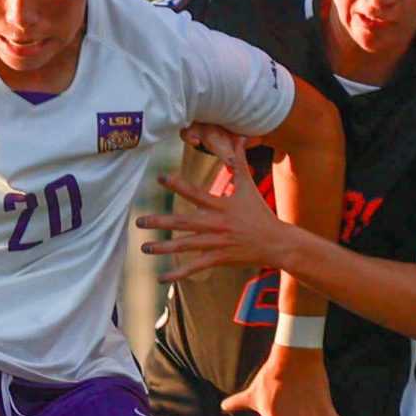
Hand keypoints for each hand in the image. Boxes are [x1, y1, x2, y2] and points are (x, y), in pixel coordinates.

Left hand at [135, 127, 288, 282]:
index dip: (178, 185)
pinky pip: (194, 267)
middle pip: (184, 222)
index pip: (196, 193)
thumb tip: (240, 138)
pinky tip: (161, 278)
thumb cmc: (260, 213)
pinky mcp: (218, 259)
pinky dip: (177, 274)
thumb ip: (240, 163)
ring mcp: (216, 243)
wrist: (276, 242)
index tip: (160, 178)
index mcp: (221, 206)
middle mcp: (216, 225)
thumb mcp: (249, 187)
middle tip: (139, 221)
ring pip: (186, 246)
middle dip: (160, 222)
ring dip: (164, 247)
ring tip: (144, 248)